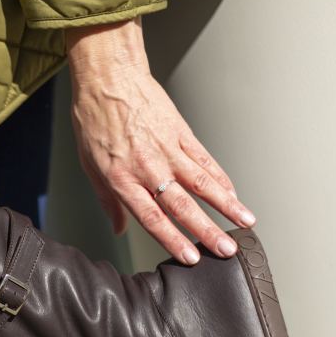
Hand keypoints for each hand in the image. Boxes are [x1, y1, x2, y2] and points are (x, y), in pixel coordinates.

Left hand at [65, 18, 255, 264]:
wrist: (107, 78)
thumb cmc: (94, 120)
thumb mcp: (90, 165)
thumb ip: (107, 200)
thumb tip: (118, 229)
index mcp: (123, 179)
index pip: (152, 217)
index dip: (173, 240)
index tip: (191, 258)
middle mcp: (148, 168)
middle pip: (182, 205)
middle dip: (207, 230)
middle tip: (226, 250)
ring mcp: (167, 149)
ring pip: (201, 182)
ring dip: (226, 205)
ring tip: (246, 223)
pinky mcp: (180, 132)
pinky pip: (204, 159)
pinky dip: (220, 177)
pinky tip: (233, 192)